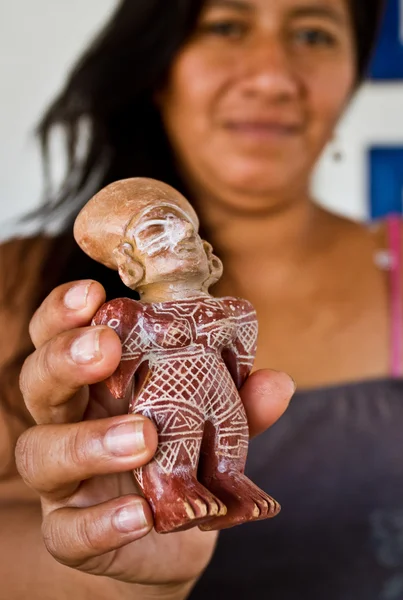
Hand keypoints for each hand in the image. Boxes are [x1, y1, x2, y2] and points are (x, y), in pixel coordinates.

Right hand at [15, 280, 293, 592]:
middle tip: (105, 349)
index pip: (60, 335)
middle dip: (64, 360)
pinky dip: (101, 522)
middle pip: (37, 382)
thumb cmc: (179, 460)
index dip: (65, 312)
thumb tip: (278, 383)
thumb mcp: (209, 426)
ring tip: (144, 438)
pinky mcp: (70, 534)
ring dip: (88, 441)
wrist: (169, 536)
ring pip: (40, 453)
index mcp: (97, 382)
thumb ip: (237, 406)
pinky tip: (139, 515)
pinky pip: (67, 532)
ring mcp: (63, 480)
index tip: (94, 293)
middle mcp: (68, 422)